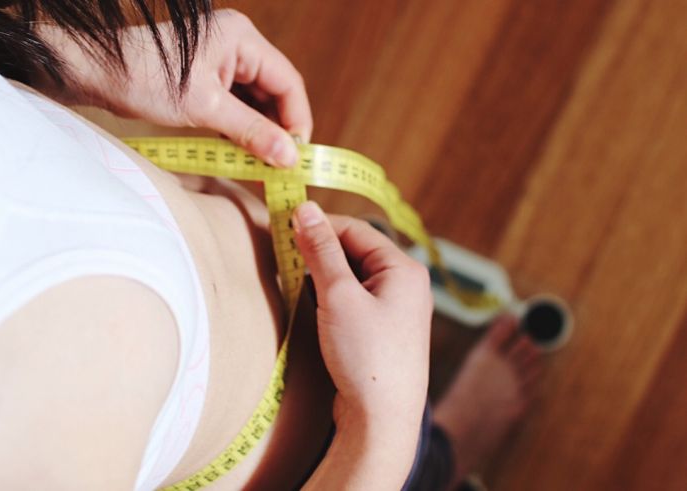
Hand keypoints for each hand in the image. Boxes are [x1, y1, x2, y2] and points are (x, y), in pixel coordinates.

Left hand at [45, 9, 311, 167]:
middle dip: (279, 128)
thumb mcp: (205, 109)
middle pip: (274, 91)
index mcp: (242, 39)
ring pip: (255, 100)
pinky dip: (240, 127)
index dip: (297, 120)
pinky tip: (240, 150)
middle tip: (281, 165)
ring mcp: (220, 60)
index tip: (297, 155)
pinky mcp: (205, 77)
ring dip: (259, 130)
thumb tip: (288, 157)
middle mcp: (236, 44)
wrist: (96, 73)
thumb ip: (251, 132)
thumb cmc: (145, 79)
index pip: (288, 81)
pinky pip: (235, 103)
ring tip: (262, 163)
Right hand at [292, 202, 431, 431]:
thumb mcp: (338, 296)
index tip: (283, 227)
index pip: (356, 230)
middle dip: (319, 252)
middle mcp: (406, 285)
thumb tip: (305, 209)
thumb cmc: (366, 357)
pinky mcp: (383, 331)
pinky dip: (331, 297)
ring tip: (295, 281)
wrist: (382, 421)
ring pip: (353, 276)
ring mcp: (396, 310)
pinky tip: (312, 306)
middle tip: (284, 256)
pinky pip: (355, 299)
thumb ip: (321, 250)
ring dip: (323, 275)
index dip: (319, 226)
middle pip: (355, 252)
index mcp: (404, 269)